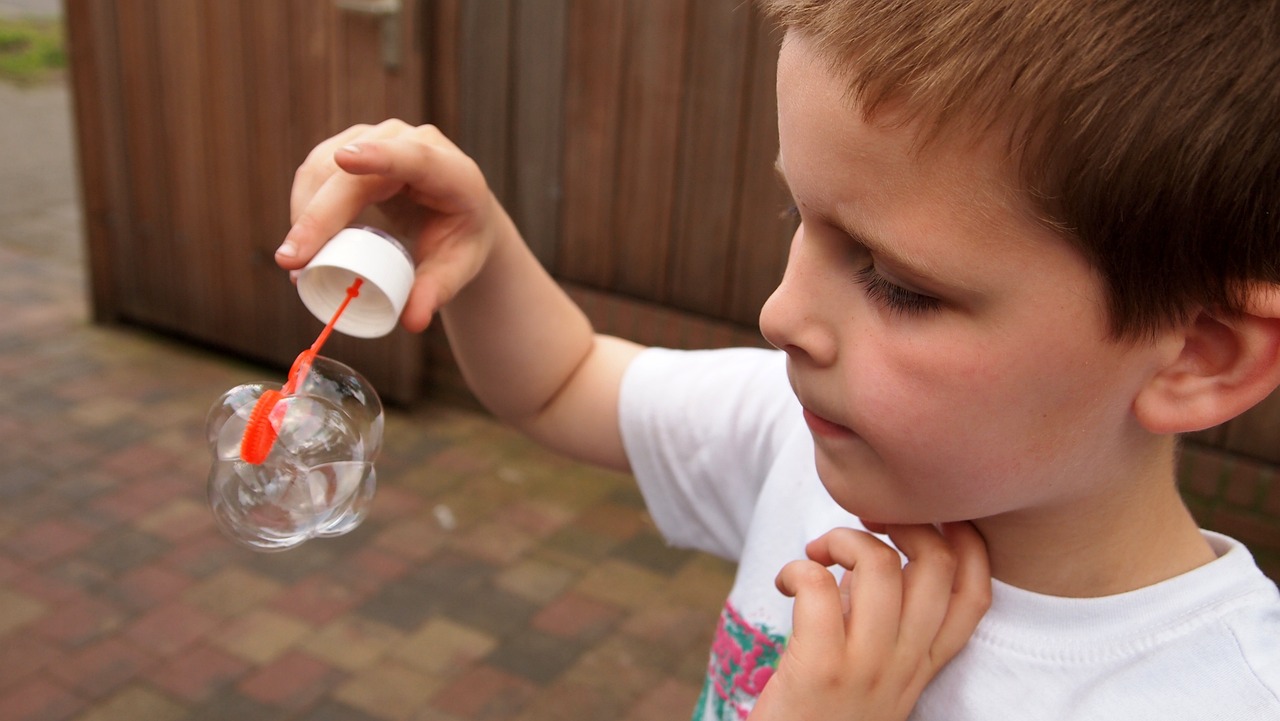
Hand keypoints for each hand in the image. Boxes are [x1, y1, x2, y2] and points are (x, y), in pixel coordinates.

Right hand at [278, 119, 506, 331]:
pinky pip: (317, 171)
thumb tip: (411, 321)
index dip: (380, 156)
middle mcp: (412, 141)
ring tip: (298, 263)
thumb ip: (437, 292)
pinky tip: (301, 239)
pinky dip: (304, 206)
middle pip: (355, 174)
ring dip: (304, 214)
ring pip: (325, 168)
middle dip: (318, 215)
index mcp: (452, 171)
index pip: (415, 157)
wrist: (457, 212)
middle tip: (292, 260)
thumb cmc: (460, 238)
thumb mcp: (458, 266)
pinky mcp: (352, 145)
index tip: (344, 160)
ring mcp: (378, 137)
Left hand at [748, 522, 990, 720]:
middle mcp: (905, 666)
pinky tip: (786, 582)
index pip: (975, 595)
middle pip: (937, 565)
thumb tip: (870, 553)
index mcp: (923, 665)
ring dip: (843, 538)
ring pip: (880, 565)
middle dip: (904, 522)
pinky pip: (818, 587)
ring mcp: (866, 668)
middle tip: (865, 527)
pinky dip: (798, 569)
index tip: (924, 520)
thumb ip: (878, 615)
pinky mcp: (819, 669)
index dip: (964, 541)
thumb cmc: (820, 710)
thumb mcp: (871, 667)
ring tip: (818, 555)